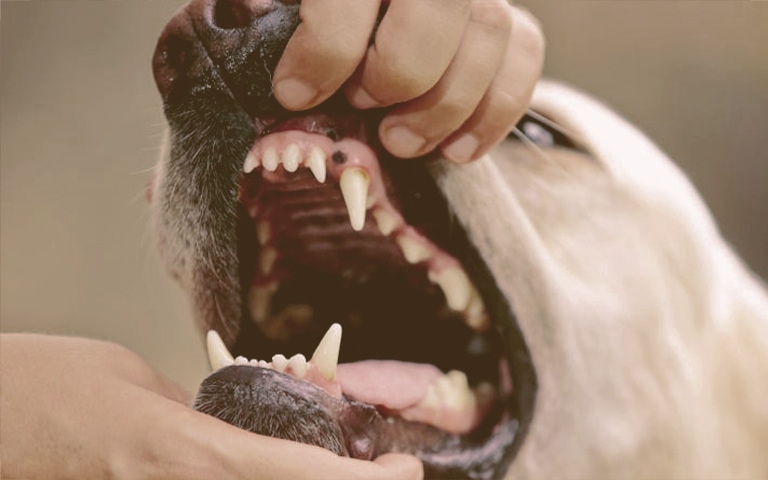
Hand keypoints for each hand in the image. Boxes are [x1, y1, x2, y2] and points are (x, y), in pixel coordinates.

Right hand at [0, 334, 421, 479]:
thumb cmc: (41, 388)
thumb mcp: (133, 380)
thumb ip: (198, 407)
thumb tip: (241, 422)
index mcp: (189, 453)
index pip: (302, 476)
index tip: (406, 472)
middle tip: (382, 468)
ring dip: (304, 478)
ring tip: (331, 451)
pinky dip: (265, 476)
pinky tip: (275, 459)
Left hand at [272, 0, 544, 162]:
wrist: (374, 8)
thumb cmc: (304, 5)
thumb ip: (260, 15)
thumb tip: (249, 64)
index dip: (326, 46)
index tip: (295, 94)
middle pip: (438, 8)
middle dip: (398, 74)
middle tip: (363, 107)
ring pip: (490, 30)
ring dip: (446, 104)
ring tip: (402, 142)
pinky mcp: (508, 12)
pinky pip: (525, 51)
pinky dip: (497, 109)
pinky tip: (457, 150)